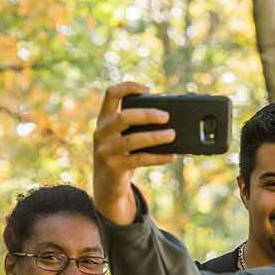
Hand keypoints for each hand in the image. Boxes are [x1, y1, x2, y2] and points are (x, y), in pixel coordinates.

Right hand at [91, 82, 176, 224]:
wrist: (107, 187)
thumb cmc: (122, 156)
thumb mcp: (123, 138)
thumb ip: (137, 127)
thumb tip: (170, 120)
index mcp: (104, 120)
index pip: (110, 94)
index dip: (128, 87)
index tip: (147, 89)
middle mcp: (101, 133)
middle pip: (123, 117)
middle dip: (146, 115)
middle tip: (166, 117)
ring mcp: (106, 151)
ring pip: (132, 140)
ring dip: (155, 137)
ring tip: (172, 134)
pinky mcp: (114, 168)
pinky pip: (139, 160)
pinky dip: (158, 157)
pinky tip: (172, 156)